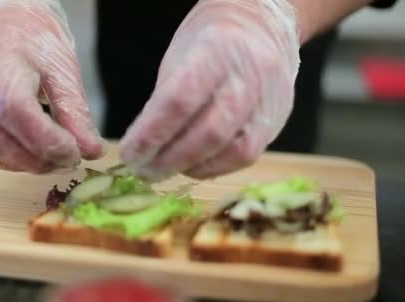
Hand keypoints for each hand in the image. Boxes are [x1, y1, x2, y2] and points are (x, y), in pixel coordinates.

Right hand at [0, 0, 104, 172]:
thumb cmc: (35, 40)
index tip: (74, 151)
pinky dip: (11, 158)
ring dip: (25, 162)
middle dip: (36, 157)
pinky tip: (33, 152)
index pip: (13, 107)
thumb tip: (92, 151)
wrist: (5, 22)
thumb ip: (75, 112)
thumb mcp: (63, 69)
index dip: (45, 138)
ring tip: (54, 157)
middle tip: (69, 159)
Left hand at [120, 0, 299, 179]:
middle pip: (207, 132)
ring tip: (162, 171)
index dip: (150, 134)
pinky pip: (245, 156)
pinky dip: (214, 168)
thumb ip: (164, 101)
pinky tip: (191, 167)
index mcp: (216, 50)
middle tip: (142, 171)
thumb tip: (142, 148)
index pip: (178, 101)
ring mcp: (268, 100)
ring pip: (230, 149)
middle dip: (168, 159)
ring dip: (189, 168)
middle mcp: (248, 76)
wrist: (261, 27)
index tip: (128, 154)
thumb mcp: (178, 58)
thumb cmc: (209, 43)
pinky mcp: (277, 120)